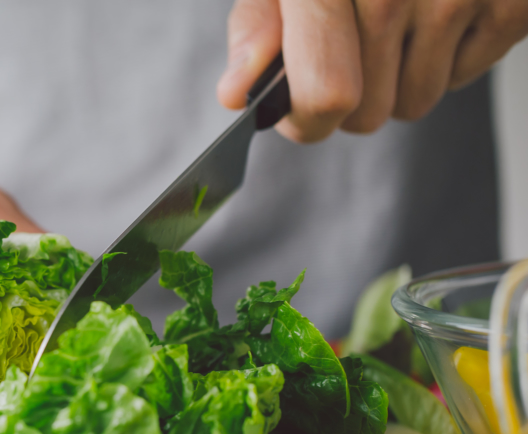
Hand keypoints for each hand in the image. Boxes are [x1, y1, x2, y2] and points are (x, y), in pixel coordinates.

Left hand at [217, 0, 527, 141]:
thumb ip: (257, 27)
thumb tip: (236, 92)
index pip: (323, 95)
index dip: (305, 118)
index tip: (300, 108)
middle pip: (365, 114)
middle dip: (353, 97)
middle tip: (354, 47)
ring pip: (413, 104)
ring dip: (399, 81)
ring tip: (398, 23)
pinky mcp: (510, 5)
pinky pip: (461, 80)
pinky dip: (448, 58)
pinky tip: (438, 11)